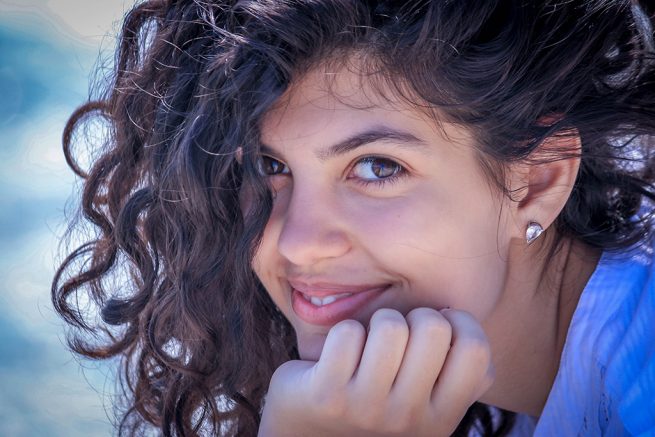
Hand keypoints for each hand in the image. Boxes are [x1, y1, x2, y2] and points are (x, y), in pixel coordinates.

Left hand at [258, 307, 493, 436]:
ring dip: (377, 323)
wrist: (311, 435)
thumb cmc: (376, 405)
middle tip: (398, 336)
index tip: (439, 325)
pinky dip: (344, 333)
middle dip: (413, 317)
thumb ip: (459, 380)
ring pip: (390, 325)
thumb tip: (475, 343)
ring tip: (369, 345)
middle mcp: (410, 418)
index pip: (476, 350)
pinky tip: (339, 355)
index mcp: (443, 418)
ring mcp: (367, 408)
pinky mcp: (327, 394)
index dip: (459, 322)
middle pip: (432, 327)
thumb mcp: (425, 403)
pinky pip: (348, 333)